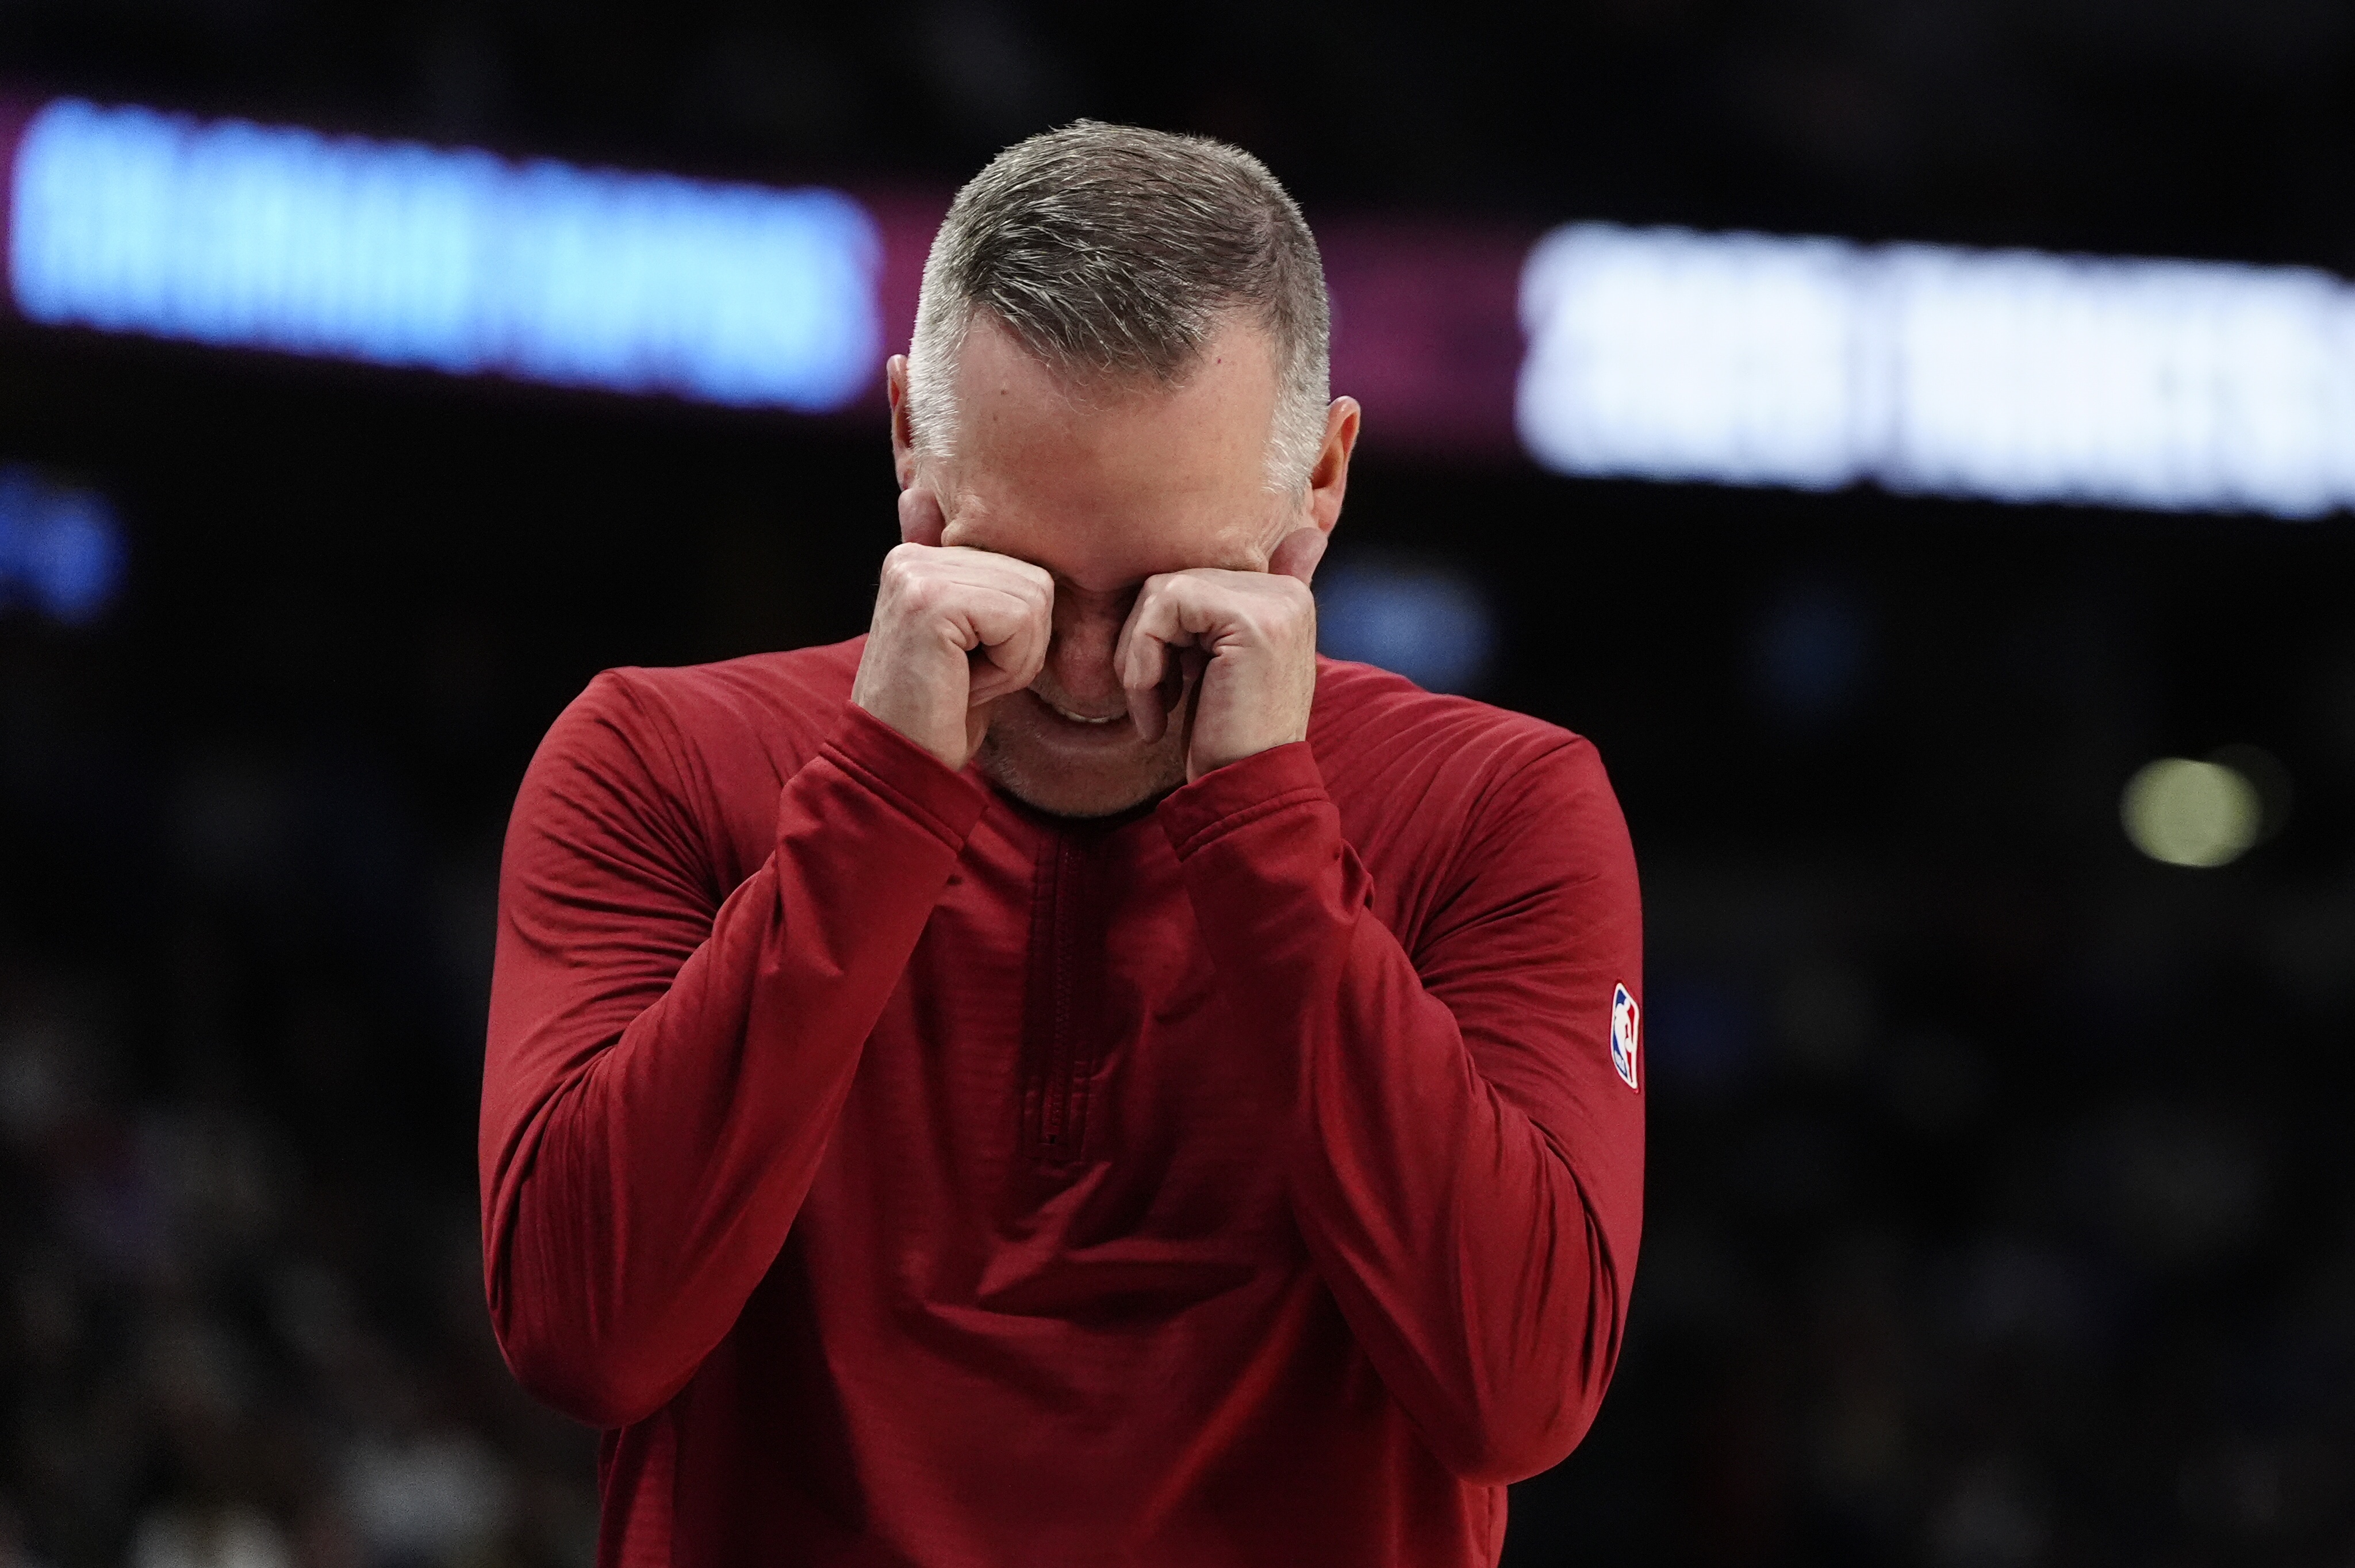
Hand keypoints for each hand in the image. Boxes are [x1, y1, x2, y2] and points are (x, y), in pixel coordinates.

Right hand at [851, 489, 1053, 769]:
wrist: (895, 764)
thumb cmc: (939, 715)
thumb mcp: (972, 644)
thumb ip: (992, 598)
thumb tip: (1030, 568)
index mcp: (921, 560)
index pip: (1023, 570)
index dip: (1018, 634)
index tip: (968, 667)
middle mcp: (914, 557)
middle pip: (1035, 581)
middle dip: (1022, 646)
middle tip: (969, 680)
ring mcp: (918, 574)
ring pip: (1034, 600)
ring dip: (1015, 659)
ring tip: (965, 682)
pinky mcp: (931, 600)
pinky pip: (1019, 621)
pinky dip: (1008, 667)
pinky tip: (963, 685)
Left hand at [1115, 528, 1325, 781]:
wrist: (1248, 792)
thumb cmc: (1225, 740)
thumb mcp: (1215, 666)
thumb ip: (1211, 617)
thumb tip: (1250, 563)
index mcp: (1282, 598)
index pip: (1190, 583)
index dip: (1161, 635)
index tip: (1167, 691)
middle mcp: (1285, 592)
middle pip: (1172, 581)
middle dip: (1144, 645)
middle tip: (1152, 703)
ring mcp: (1274, 602)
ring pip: (1161, 591)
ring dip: (1138, 657)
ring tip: (1153, 708)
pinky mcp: (1250, 620)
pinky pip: (1162, 610)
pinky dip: (1142, 662)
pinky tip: (1157, 713)